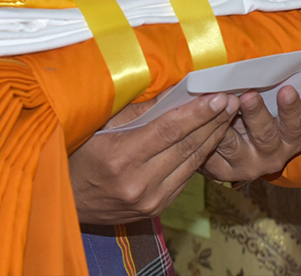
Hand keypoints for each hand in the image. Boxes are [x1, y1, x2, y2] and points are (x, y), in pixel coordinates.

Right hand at [68, 93, 236, 223]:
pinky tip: (211, 138)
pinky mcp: (156, 208)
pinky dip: (199, 156)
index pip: (170, 130)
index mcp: (122, 156)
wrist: (68, 201)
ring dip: (213, 137)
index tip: (219, 97)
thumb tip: (176, 92)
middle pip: (186, 145)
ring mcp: (149, 199)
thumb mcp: (103, 125)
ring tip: (228, 115)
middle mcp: (138, 182)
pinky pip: (185, 178)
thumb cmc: (81, 155)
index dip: (198, 113)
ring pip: (191, 163)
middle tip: (232, 100)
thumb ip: (140, 111)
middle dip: (213, 121)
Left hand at [200, 86, 300, 183]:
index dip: (291, 107)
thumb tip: (262, 63)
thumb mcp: (270, 105)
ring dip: (223, 122)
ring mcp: (246, 166)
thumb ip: (268, 90)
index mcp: (290, 139)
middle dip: (255, 113)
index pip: (295, 124)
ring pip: (233, 144)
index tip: (287, 89)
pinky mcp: (221, 172)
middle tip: (248, 95)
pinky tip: (198, 117)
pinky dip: (204, 133)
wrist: (236, 149)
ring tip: (218, 103)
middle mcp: (271, 156)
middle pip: (264, 135)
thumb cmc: (256, 115)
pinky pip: (210, 152)